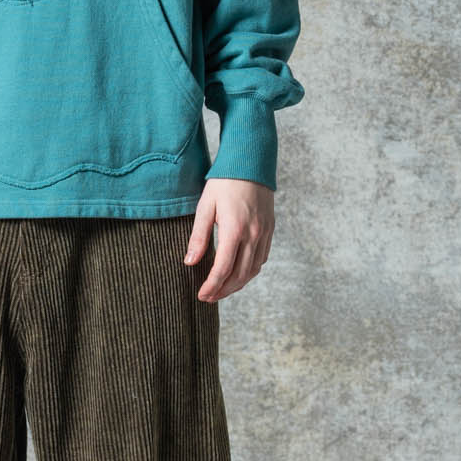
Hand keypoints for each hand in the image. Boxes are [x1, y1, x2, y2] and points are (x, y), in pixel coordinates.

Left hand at [185, 178, 274, 301]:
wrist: (251, 163)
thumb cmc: (224, 182)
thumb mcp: (205, 206)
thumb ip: (199, 236)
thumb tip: (190, 261)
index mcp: (234, 230)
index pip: (223, 269)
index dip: (211, 286)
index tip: (201, 295)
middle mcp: (253, 235)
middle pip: (239, 275)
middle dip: (223, 291)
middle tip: (208, 298)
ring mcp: (264, 234)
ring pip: (252, 270)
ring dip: (237, 285)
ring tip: (221, 291)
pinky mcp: (269, 230)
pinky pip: (261, 259)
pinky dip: (249, 272)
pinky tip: (238, 274)